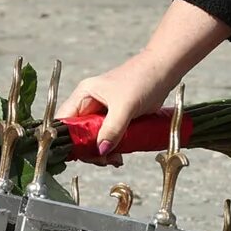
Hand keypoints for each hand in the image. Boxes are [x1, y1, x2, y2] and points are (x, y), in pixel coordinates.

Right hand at [64, 57, 179, 155]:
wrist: (165, 71)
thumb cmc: (143, 78)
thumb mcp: (125, 106)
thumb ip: (112, 129)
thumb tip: (101, 150)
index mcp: (84, 95)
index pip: (65, 121)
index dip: (68, 139)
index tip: (82, 154)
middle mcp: (90, 103)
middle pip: (79, 133)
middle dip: (89, 149)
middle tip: (103, 158)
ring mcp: (104, 111)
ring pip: (94, 138)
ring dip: (102, 151)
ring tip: (115, 158)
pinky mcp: (117, 117)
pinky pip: (108, 137)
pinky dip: (112, 147)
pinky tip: (120, 154)